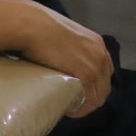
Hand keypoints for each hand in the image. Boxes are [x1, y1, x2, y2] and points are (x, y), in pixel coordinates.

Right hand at [19, 3, 113, 118]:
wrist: (31, 25)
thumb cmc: (38, 27)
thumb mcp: (61, 34)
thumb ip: (66, 46)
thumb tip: (56, 59)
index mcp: (96, 43)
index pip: (104, 71)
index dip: (94, 85)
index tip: (79, 91)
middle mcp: (101, 53)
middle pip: (104, 85)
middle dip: (91, 97)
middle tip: (72, 103)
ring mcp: (95, 64)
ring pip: (99, 96)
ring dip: (85, 106)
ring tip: (68, 108)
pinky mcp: (86, 74)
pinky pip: (90, 100)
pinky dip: (81, 110)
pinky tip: (69, 110)